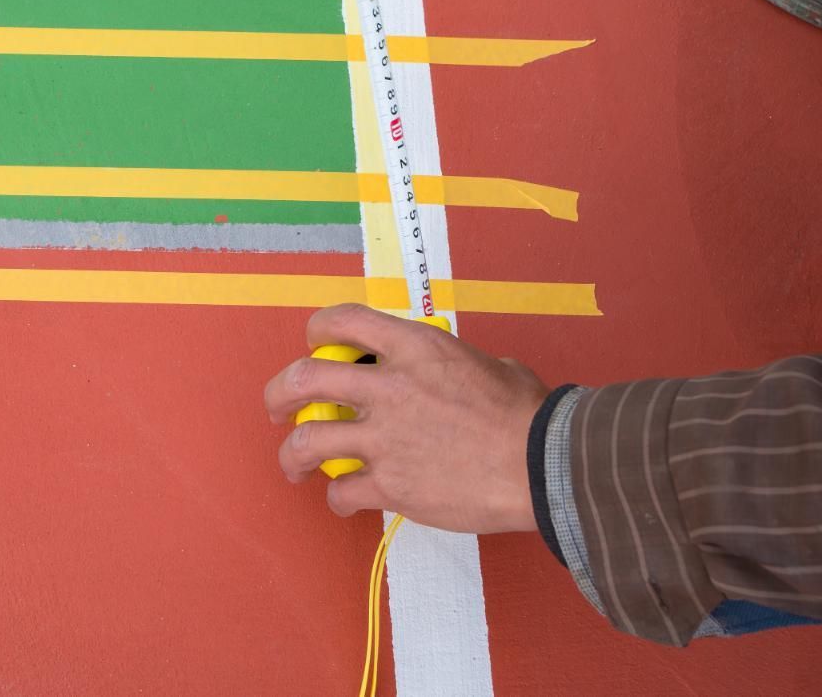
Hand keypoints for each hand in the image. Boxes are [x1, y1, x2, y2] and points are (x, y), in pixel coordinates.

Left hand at [263, 304, 548, 533]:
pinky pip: (343, 491)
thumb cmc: (527, 415)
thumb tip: (454, 371)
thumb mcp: (488, 364)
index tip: (313, 345)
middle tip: (277, 407)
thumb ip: (452, 363)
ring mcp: (385, 438)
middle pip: (304, 379)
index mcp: (413, 348)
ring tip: (292, 464)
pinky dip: (337, 498)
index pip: (343, 320)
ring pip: (307, 441)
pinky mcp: (391, 484)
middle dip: (279, 393)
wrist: (544, 465)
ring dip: (292, 455)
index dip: (318, 329)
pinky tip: (344, 501)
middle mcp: (388, 387)